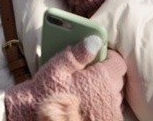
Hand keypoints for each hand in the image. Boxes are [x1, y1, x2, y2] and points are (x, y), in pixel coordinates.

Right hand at [5, 36, 126, 120]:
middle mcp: (110, 97)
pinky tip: (86, 105)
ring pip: (114, 97)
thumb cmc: (45, 93)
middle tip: (88, 72)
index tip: (97, 56)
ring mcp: (109, 114)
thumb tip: (94, 40)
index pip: (118, 63)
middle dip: (106, 74)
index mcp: (102, 79)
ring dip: (104, 91)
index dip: (108, 57)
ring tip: (85, 89)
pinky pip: (109, 112)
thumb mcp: (57, 68)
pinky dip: (101, 107)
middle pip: (117, 80)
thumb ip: (78, 53)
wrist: (35, 120)